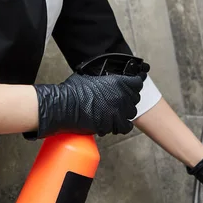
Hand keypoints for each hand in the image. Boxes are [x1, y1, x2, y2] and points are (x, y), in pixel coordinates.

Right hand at [28, 72, 144, 138]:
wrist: (65, 107)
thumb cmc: (73, 91)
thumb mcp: (90, 76)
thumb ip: (103, 78)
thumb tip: (104, 78)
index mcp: (118, 82)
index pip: (137, 83)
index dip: (134, 84)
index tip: (132, 86)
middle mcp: (121, 97)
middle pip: (135, 99)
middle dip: (128, 99)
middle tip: (120, 100)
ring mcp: (118, 112)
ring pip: (131, 113)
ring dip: (125, 112)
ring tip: (116, 112)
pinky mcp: (112, 125)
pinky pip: (125, 127)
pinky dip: (123, 126)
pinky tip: (117, 123)